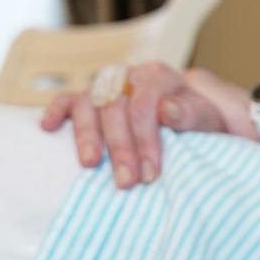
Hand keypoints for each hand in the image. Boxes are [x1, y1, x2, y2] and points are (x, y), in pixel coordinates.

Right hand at [40, 62, 255, 188]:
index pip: (145, 105)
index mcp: (161, 77)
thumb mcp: (212, 118)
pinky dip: (56, 110)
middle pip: (115, 107)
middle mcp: (131, 77)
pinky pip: (68, 98)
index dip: (146, 140)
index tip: (151, 174)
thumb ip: (193, 113)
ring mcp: (109, 86)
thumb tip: (166, 109)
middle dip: (120, 147)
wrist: (201, 115)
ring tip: (90, 164)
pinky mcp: (91, 98)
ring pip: (89, 102)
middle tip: (126, 183)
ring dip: (87, 134)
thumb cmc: (206, 121)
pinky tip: (48, 127)